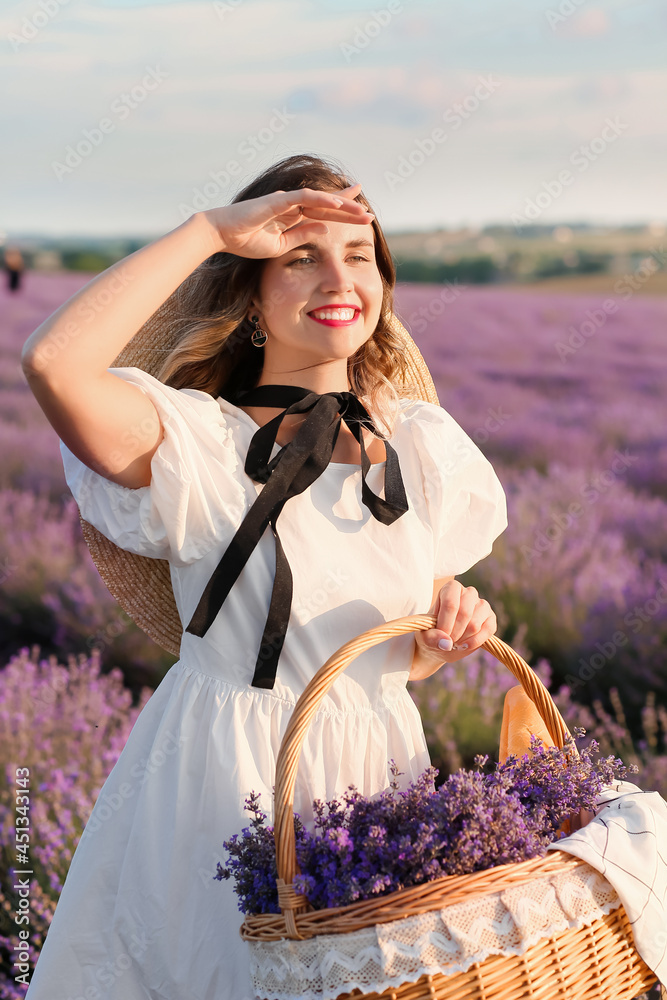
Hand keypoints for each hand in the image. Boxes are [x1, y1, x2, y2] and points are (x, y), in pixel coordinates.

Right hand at [200, 183, 372, 257]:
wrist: (223, 235)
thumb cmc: (246, 241)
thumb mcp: (281, 245)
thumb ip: (302, 235)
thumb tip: (324, 229)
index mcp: (293, 217)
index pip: (324, 212)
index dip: (343, 212)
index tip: (362, 216)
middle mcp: (292, 205)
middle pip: (327, 205)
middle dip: (349, 208)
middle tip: (370, 214)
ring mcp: (286, 201)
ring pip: (321, 199)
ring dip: (342, 204)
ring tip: (362, 210)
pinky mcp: (278, 200)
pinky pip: (305, 198)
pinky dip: (322, 199)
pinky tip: (338, 202)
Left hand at [412, 579, 496, 678]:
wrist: (443, 642)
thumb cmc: (432, 633)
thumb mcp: (425, 636)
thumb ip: (432, 637)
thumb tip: (446, 643)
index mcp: (451, 588)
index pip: (451, 603)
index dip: (445, 623)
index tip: (441, 636)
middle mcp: (468, 593)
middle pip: (464, 613)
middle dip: (454, 633)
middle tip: (447, 642)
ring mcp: (482, 604)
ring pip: (475, 624)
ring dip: (463, 638)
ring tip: (454, 643)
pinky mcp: (491, 618)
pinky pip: (488, 630)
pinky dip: (475, 642)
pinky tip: (465, 645)